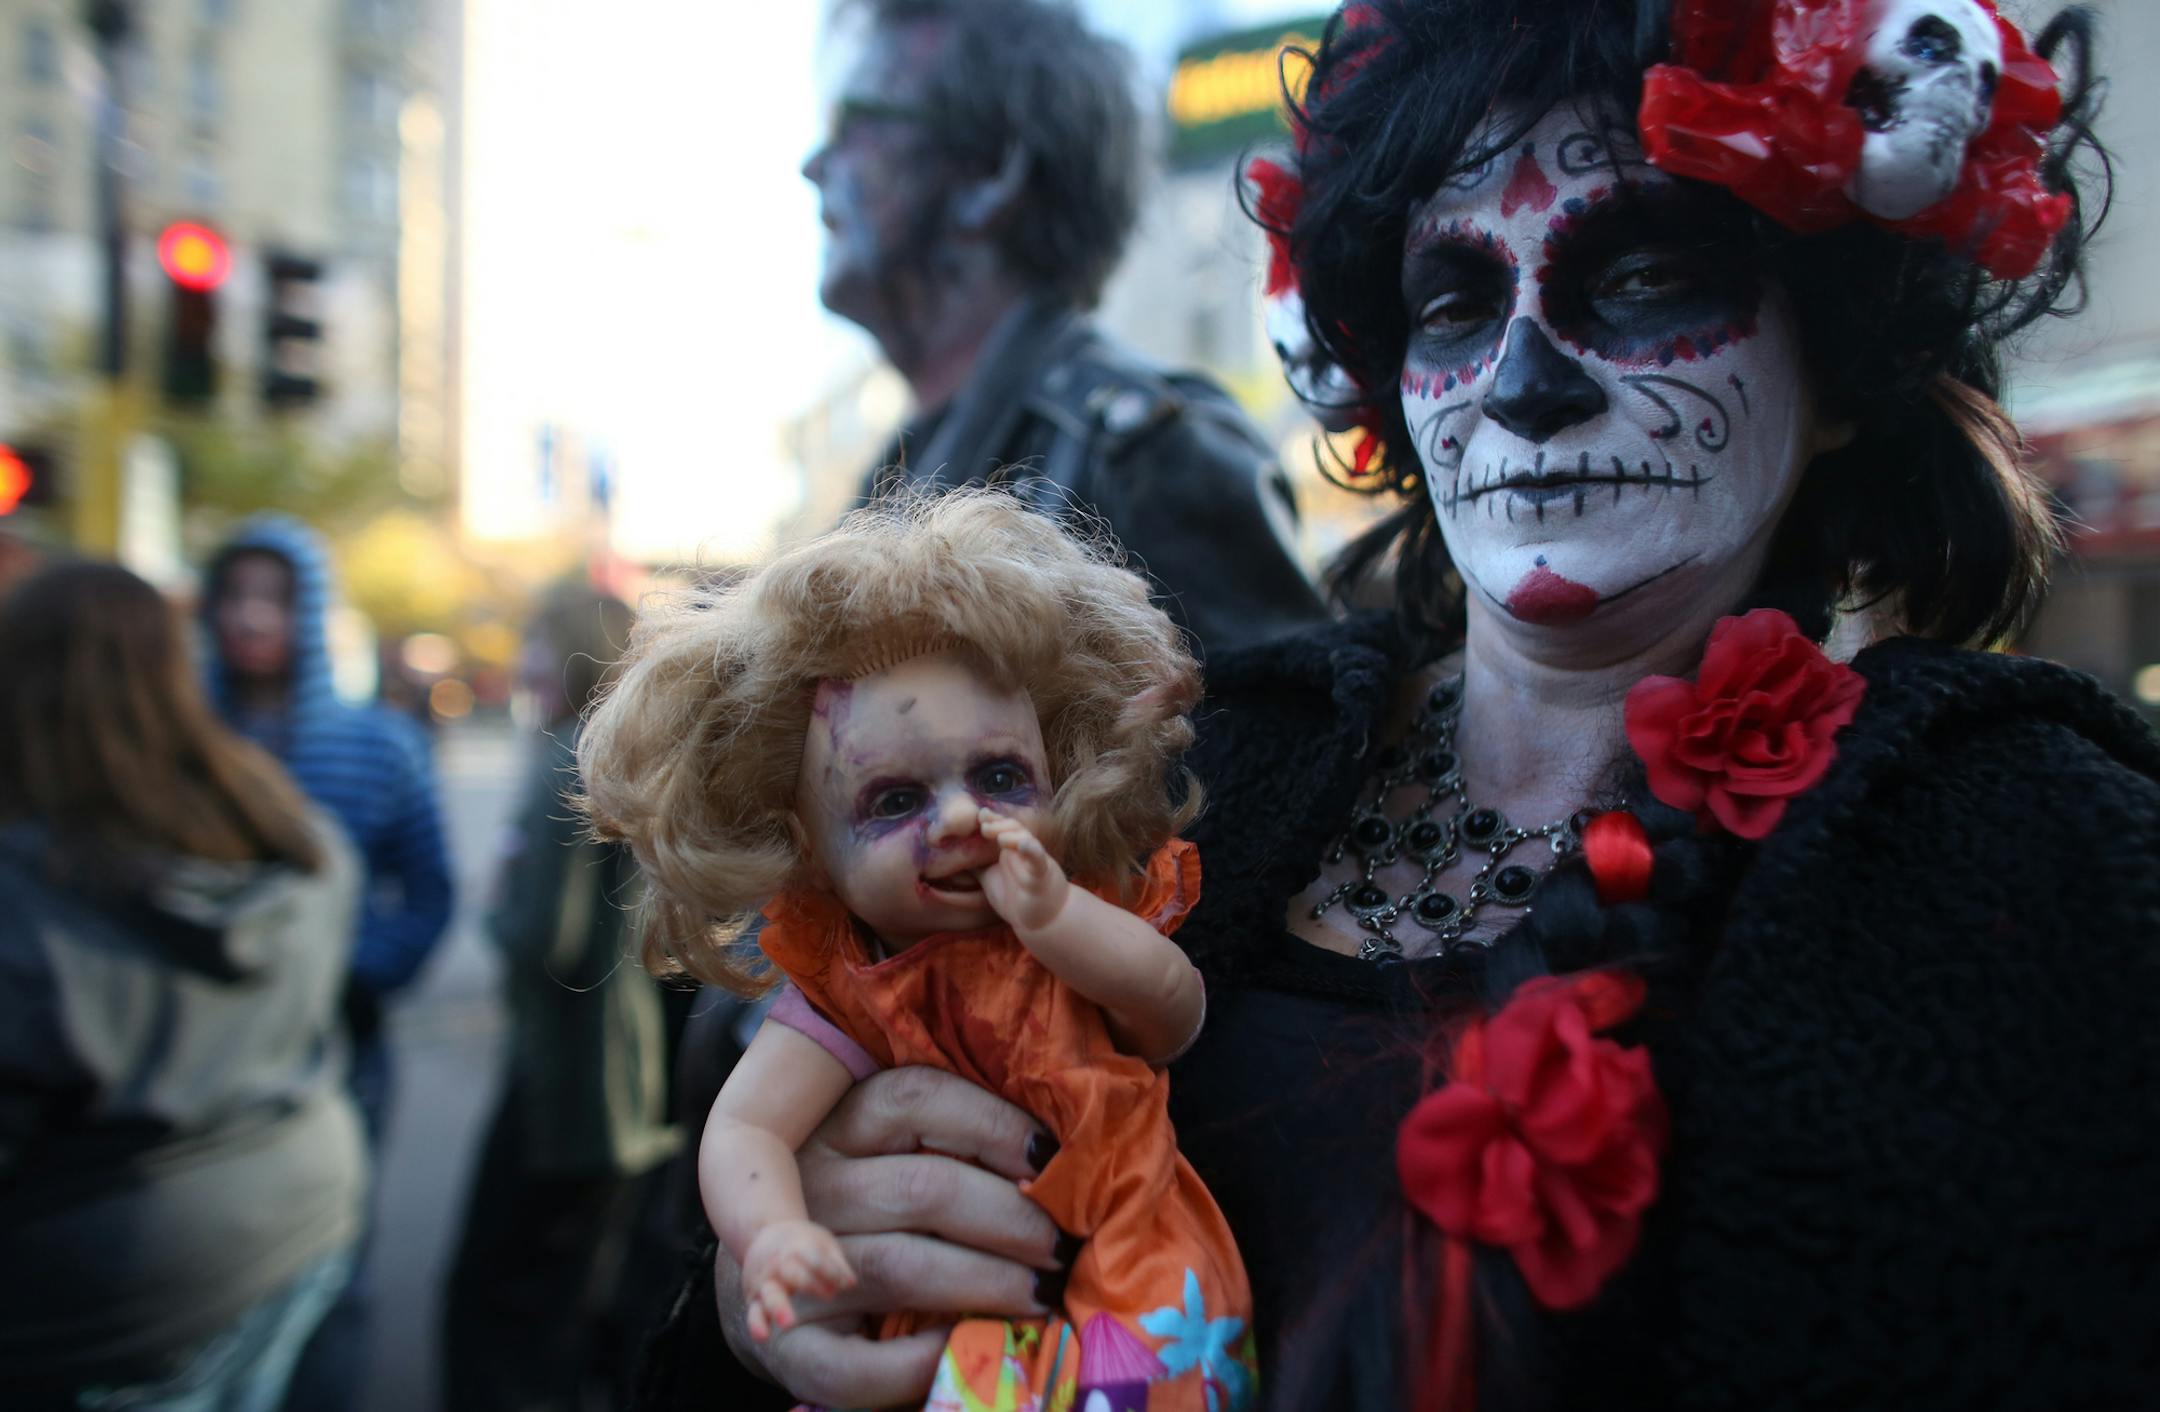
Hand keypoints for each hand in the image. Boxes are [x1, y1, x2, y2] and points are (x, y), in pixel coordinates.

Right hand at [716, 1067, 1076, 1407]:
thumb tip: (1052, 1158)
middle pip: (924, 1187)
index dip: (995, 1126)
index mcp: (839, 1120)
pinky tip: (964, 1345)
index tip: (1052, 1158)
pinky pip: (856, 1362)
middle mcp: (807, 1183)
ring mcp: (792, 1269)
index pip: (917, 1097)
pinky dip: (918, 1361)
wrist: (772, 1285)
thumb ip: (954, 1139)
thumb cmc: (867, 1207)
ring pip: (903, 1266)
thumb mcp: (892, 1147)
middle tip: (1062, 1245)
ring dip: (989, 1283)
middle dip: (1012, 1218)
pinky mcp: (790, 1347)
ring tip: (1044, 1294)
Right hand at [741, 1218, 855, 1342]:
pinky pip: (753, 1313)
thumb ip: (836, 1263)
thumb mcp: (822, 1243)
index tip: (845, 1283)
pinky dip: (756, 1325)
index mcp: (797, 1247)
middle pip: (792, 1272)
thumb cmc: (802, 1243)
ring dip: (778, 1308)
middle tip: (829, 1296)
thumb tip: (851, 1283)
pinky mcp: (753, 1299)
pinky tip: (763, 1337)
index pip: (815, 1257)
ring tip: (788, 1324)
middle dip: (809, 1283)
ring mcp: (763, 1281)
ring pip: (770, 1294)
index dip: (831, 1270)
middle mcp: (777, 1264)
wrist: (764, 1233)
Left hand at [977, 808, 1069, 931]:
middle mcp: (1023, 851)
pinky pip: (1038, 860)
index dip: (992, 819)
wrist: (1042, 920)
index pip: (1002, 827)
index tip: (979, 814)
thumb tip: (948, 857)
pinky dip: (1032, 851)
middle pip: (1014, 828)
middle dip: (999, 823)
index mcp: (1010, 849)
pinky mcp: (1042, 875)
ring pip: (1026, 840)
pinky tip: (1024, 845)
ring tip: (999, 837)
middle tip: (983, 824)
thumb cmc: (1015, 896)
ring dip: (1013, 835)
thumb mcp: (989, 877)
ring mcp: (1033, 861)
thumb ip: (975, 864)